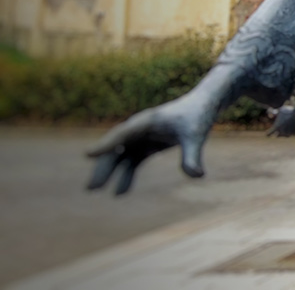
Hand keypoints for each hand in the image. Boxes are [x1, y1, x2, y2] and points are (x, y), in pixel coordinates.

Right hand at [86, 91, 217, 194]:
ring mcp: (142, 137)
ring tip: (94, 190)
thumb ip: (193, 156)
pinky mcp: (147, 144)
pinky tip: (120, 192)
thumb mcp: (196, 136)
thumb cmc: (199, 117)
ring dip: (108, 172)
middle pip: (115, 148)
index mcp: (147, 121)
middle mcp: (139, 128)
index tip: (89, 154)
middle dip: (103, 167)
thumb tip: (196, 175)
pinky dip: (125, 175)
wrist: (203, 105)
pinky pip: (131, 161)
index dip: (106, 144)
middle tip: (92, 188)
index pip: (122, 134)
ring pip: (120, 156)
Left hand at [268, 102, 294, 137]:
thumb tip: (271, 115)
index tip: (267, 133)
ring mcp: (289, 133)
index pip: (269, 134)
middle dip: (277, 133)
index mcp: (276, 127)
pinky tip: (292, 127)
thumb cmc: (289, 111)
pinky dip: (291, 131)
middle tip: (277, 132)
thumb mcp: (281, 110)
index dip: (268, 133)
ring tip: (285, 129)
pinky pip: (292, 133)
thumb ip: (275, 113)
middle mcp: (282, 132)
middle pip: (277, 135)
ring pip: (285, 135)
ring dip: (284, 133)